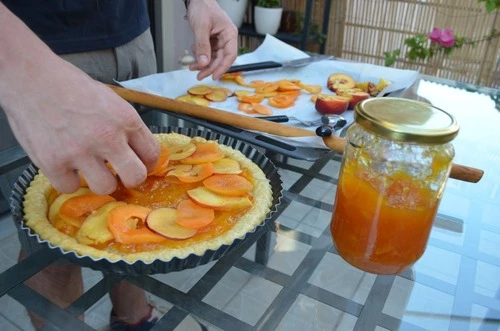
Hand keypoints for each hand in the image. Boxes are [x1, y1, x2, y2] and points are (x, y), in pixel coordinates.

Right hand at [2, 59, 159, 194]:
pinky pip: (70, 187)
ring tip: (89, 167)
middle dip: (130, 178)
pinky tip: (66, 166)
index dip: (147, 163)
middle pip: (135, 177)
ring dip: (99, 180)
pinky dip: (68, 180)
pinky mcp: (53, 162)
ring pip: (105, 187)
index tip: (140, 164)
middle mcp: (107, 137)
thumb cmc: (70, 85)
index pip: (152, 154)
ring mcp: (80, 152)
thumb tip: (137, 150)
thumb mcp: (110, 99)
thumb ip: (125, 126)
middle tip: (120, 173)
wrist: (30, 78)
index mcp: (125, 119)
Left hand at [186, 0, 237, 79]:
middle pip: (221, 59)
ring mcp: (219, 40)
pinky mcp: (212, 41)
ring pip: (214, 58)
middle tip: (199, 75)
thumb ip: (202, 45)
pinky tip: (194, 57)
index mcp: (229, 34)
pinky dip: (201, 57)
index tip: (214, 76)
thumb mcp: (201, 27)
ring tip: (193, 67)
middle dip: (209, 68)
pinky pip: (208, 53)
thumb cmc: (203, 7)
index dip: (222, 67)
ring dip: (204, 64)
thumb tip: (204, 63)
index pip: (230, 55)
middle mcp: (226, 39)